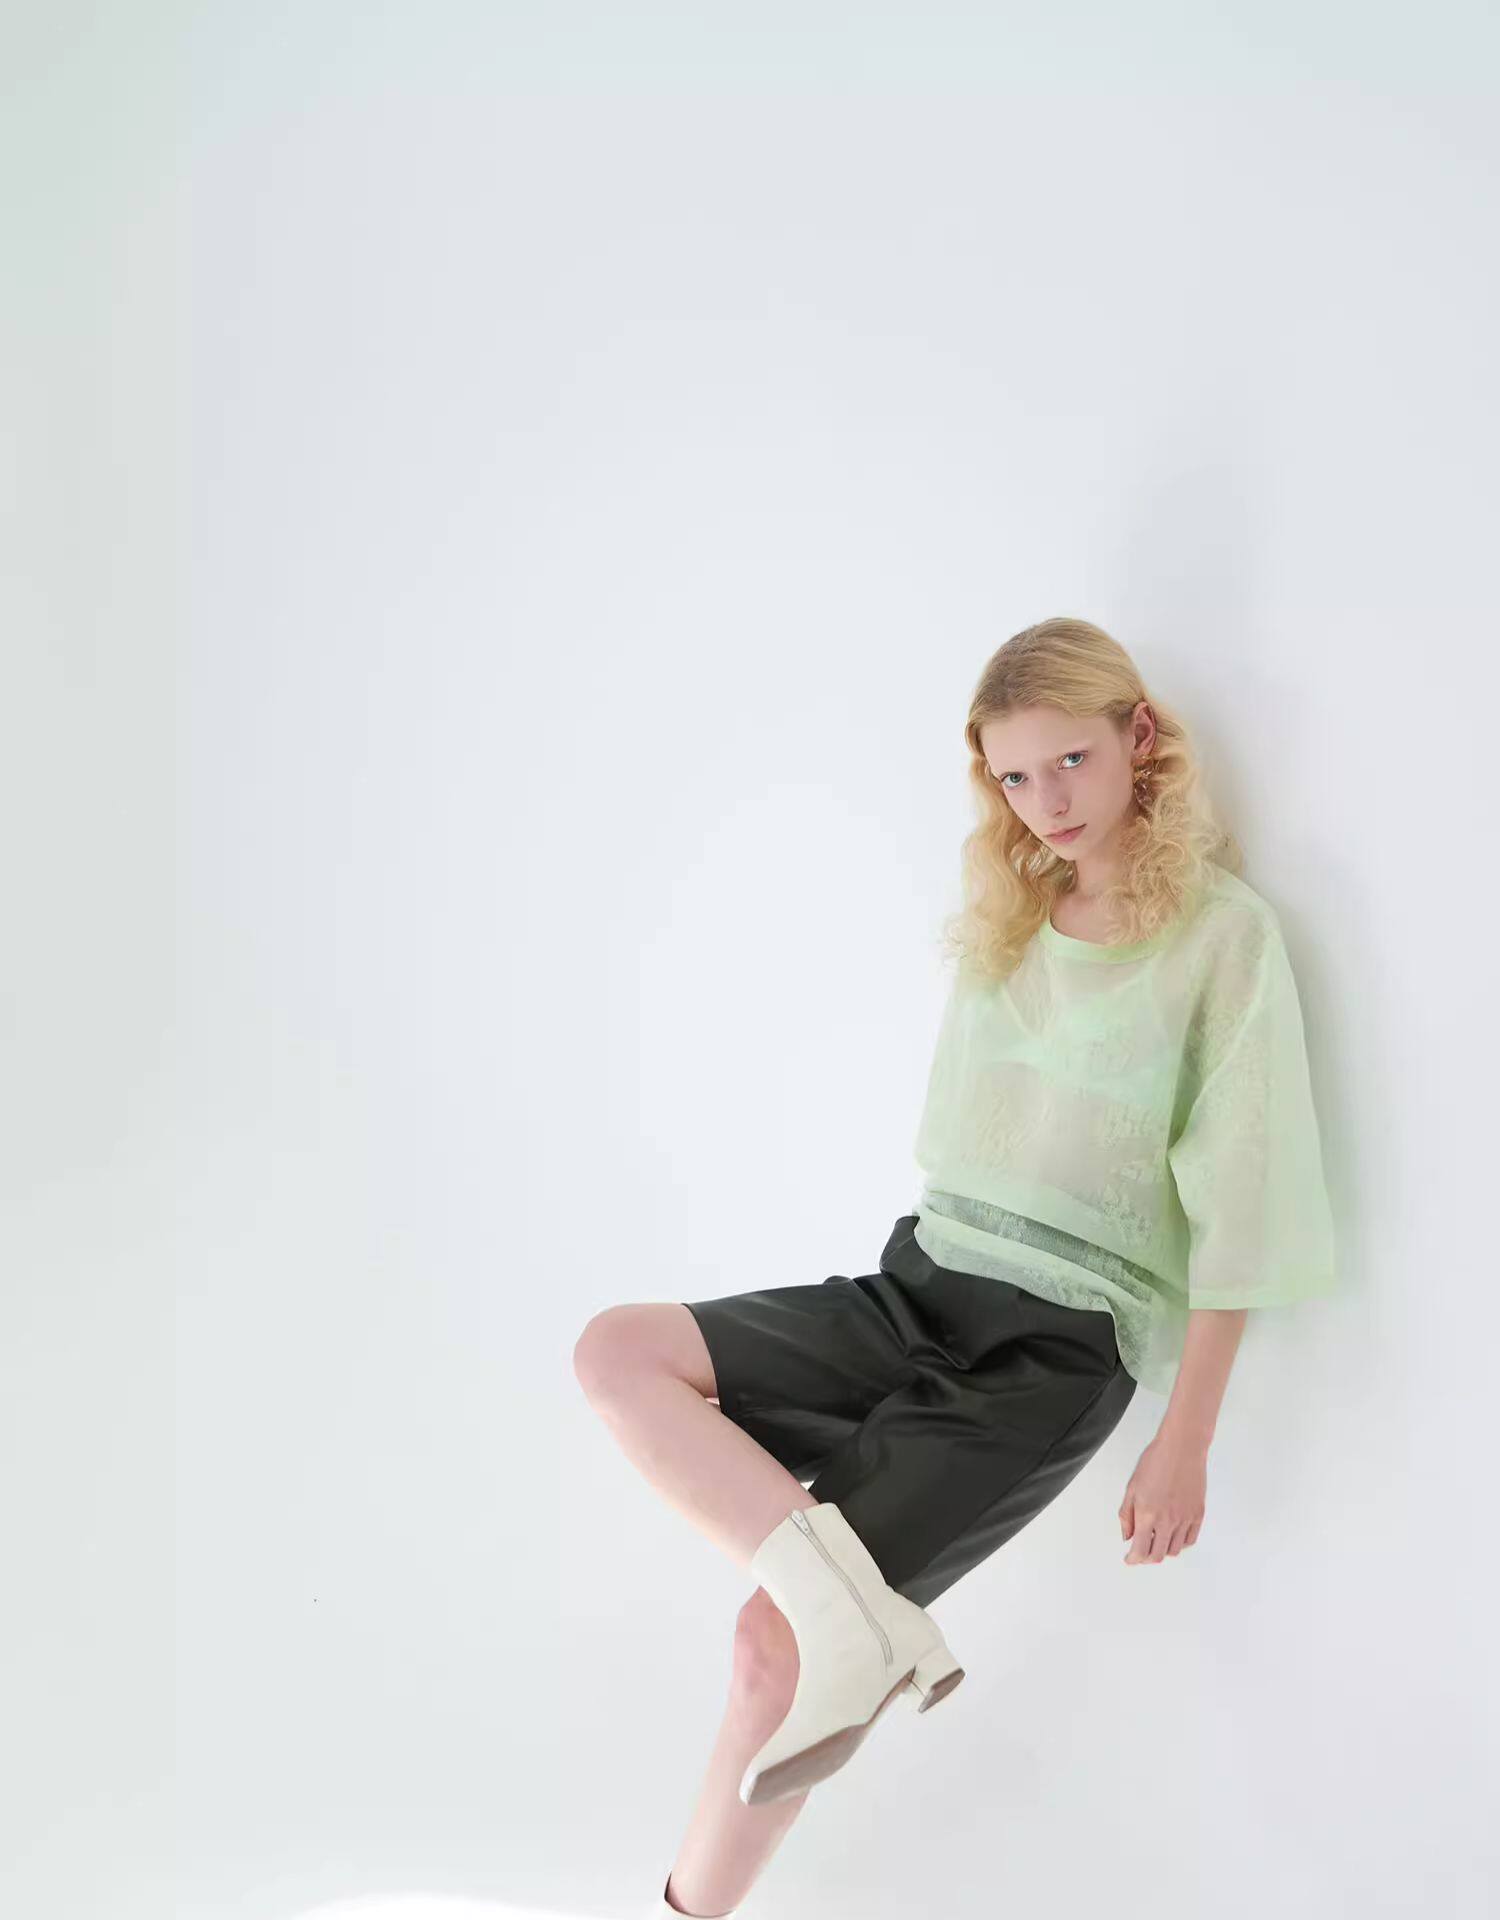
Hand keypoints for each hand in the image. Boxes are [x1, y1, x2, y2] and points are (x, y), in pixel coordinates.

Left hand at [1118, 1431, 1206, 1564]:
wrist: (1182, 1448)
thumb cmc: (1155, 1461)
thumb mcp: (1132, 1487)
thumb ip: (1127, 1515)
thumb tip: (1127, 1537)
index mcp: (1147, 1514)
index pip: (1140, 1550)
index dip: (1133, 1559)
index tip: (1129, 1559)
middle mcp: (1168, 1521)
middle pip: (1158, 1555)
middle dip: (1146, 1558)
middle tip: (1140, 1552)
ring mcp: (1185, 1519)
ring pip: (1175, 1551)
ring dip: (1163, 1551)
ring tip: (1156, 1542)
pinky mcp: (1198, 1514)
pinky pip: (1190, 1540)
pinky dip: (1180, 1544)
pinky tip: (1173, 1536)